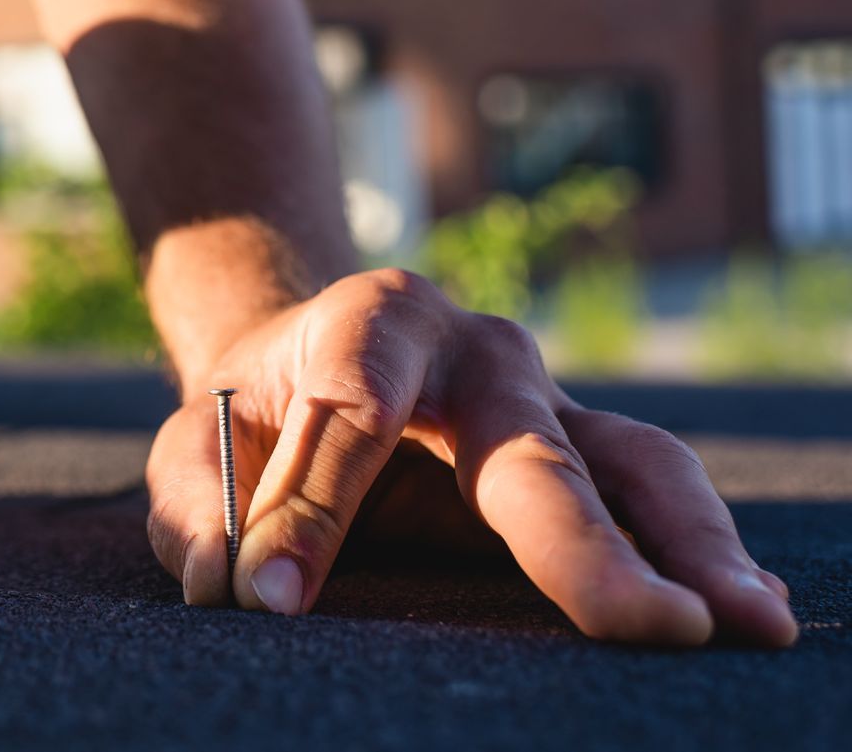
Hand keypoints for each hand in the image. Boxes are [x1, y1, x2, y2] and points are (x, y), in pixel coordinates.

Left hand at [145, 268, 797, 646]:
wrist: (307, 356)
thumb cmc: (251, 412)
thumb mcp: (198, 449)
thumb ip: (205, 514)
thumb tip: (239, 595)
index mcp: (368, 321)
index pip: (350, 411)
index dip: (309, 509)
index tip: (271, 601)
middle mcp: (475, 348)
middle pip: (523, 442)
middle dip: (576, 535)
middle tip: (641, 620)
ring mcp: (545, 397)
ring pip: (628, 460)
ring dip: (685, 543)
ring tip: (739, 622)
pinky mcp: (584, 446)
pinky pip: (652, 489)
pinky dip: (700, 544)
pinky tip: (745, 604)